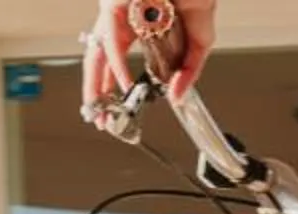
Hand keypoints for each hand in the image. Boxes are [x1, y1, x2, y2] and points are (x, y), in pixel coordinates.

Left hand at [86, 0, 216, 103]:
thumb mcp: (200, 39)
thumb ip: (190, 70)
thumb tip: (178, 97)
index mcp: (138, 27)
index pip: (116, 62)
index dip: (113, 86)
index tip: (116, 108)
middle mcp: (123, 21)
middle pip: (99, 62)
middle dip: (97, 93)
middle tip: (99, 119)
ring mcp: (117, 13)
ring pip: (98, 53)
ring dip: (97, 85)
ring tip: (103, 110)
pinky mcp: (116, 6)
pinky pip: (114, 41)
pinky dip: (119, 66)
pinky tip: (125, 85)